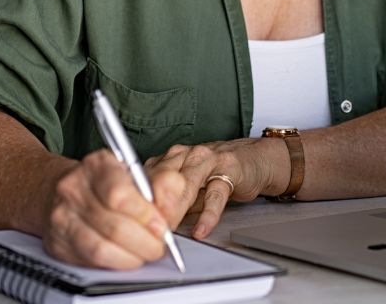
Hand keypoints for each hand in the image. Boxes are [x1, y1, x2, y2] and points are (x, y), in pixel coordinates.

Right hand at [39, 148, 186, 268]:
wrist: (63, 190)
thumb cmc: (105, 182)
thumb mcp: (135, 172)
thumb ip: (161, 186)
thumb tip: (171, 209)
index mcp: (97, 165)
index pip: (119, 195)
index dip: (145, 216)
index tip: (162, 226)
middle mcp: (74, 189)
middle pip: (113, 226)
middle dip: (145, 242)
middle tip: (159, 246)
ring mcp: (62, 217)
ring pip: (101, 248)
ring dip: (131, 257)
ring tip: (145, 253)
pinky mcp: (57, 243)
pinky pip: (90, 261)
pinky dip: (114, 264)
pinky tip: (126, 257)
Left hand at [144, 138, 287, 238]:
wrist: (253, 159)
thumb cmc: (216, 174)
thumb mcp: (187, 188)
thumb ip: (168, 201)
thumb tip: (146, 225)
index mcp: (170, 158)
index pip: (147, 178)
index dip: (138, 202)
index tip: (132, 223)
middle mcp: (186, 155)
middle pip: (162, 179)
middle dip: (153, 207)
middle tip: (148, 230)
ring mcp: (208, 160)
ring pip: (186, 184)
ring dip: (175, 208)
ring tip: (169, 229)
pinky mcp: (229, 169)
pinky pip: (216, 194)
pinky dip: (208, 214)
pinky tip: (201, 229)